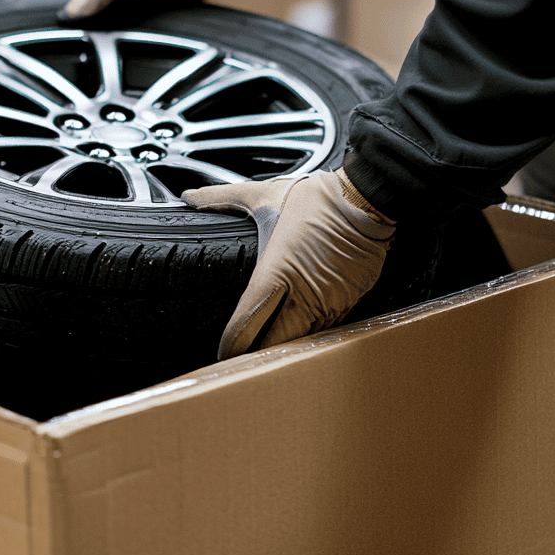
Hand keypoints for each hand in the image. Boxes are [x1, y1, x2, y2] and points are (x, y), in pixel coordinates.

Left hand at [182, 170, 394, 359]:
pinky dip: (311, 330)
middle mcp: (302, 295)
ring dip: (286, 345)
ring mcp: (328, 302)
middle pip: (275, 343)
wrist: (365, 200)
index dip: (231, 345)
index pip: (246, 324)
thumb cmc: (315, 199)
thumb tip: (189, 195)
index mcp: (275, 274)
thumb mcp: (262, 195)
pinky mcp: (348, 302)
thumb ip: (221, 197)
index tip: (223, 354)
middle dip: (258, 355)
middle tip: (244, 360)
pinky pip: (326, 327)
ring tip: (270, 351)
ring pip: (302, 340)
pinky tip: (301, 327)